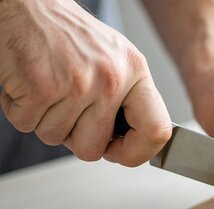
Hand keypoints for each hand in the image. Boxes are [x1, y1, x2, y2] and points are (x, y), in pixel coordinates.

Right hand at [0, 0, 170, 165]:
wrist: (27, 4)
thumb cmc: (70, 36)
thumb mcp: (116, 61)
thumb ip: (128, 102)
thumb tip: (133, 144)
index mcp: (135, 73)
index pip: (157, 131)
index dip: (137, 153)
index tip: (120, 152)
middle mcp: (111, 79)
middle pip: (93, 149)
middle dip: (75, 138)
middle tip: (69, 110)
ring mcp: (76, 83)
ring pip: (56, 138)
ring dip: (45, 120)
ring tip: (49, 88)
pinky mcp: (40, 86)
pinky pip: (27, 124)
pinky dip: (20, 109)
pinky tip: (29, 85)